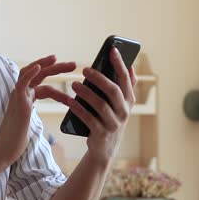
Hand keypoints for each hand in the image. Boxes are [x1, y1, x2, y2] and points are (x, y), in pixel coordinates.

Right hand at [0, 55, 76, 164]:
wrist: (7, 148)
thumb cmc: (18, 139)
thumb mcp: (30, 123)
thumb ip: (35, 114)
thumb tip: (43, 117)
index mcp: (26, 99)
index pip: (43, 86)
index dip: (58, 86)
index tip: (71, 85)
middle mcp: (21, 93)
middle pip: (39, 74)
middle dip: (56, 68)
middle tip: (74, 64)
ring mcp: (18, 95)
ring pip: (31, 73)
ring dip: (46, 65)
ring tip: (61, 60)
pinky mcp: (17, 100)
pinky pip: (22, 81)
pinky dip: (30, 73)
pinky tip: (39, 67)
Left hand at [66, 48, 137, 164]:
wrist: (104, 150)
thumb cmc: (108, 120)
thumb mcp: (119, 105)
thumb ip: (124, 88)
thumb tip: (129, 65)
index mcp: (129, 102)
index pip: (126, 79)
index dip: (120, 64)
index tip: (112, 50)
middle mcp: (124, 112)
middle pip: (113, 91)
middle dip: (99, 78)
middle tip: (85, 69)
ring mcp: (114, 124)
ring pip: (100, 104)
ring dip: (86, 92)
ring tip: (73, 84)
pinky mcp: (101, 134)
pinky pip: (88, 118)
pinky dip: (78, 108)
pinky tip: (69, 100)